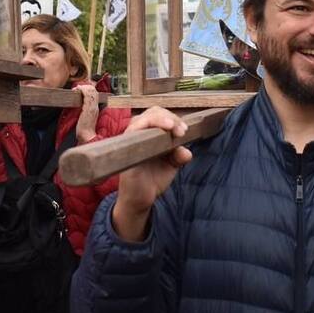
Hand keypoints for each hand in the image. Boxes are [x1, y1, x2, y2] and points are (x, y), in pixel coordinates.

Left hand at [75, 84, 99, 141]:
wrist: (87, 136)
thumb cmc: (84, 130)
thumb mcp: (85, 119)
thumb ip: (84, 112)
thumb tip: (79, 107)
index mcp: (95, 109)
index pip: (95, 94)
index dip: (89, 89)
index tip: (81, 89)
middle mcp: (95, 106)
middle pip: (94, 91)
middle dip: (85, 87)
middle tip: (78, 88)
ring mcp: (93, 106)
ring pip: (91, 91)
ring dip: (83, 87)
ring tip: (77, 88)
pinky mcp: (89, 107)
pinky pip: (87, 94)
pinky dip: (82, 89)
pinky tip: (77, 89)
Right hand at [112, 107, 191, 241]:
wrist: (140, 200)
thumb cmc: (152, 179)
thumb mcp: (171, 166)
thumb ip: (179, 156)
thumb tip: (187, 152)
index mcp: (149, 134)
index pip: (160, 115)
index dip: (174, 118)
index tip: (185, 130)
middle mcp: (138, 134)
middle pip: (152, 112)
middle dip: (169, 117)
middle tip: (181, 131)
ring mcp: (130, 141)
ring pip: (142, 118)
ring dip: (160, 119)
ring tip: (173, 129)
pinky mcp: (125, 150)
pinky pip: (131, 132)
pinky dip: (145, 127)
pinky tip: (160, 133)